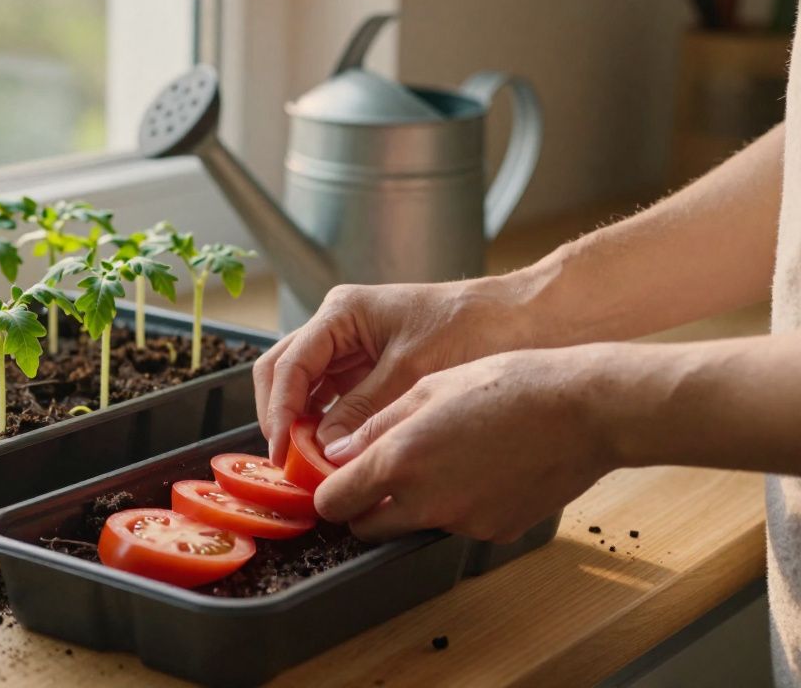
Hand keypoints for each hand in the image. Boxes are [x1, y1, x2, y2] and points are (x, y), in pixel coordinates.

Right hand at [254, 277, 532, 464]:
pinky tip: (330, 454)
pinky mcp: (367, 368)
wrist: (523, 320)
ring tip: (305, 464)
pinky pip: (331, 398)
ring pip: (302, 386)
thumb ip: (364, 411)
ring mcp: (350, 347)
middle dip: (278, 415)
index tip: (282, 450)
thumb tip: (325, 452)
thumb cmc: (473, 329)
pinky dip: (325, 425)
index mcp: (342, 313)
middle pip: (282, 371)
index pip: (289, 364)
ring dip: (298, 423)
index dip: (279, 410)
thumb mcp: (413, 373)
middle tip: (285, 461)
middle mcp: (338, 326)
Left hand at [314, 346, 618, 542]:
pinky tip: (481, 469)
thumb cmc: (509, 384)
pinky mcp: (496, 532)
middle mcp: (427, 502)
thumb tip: (337, 451)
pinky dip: (458, 506)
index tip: (334, 479)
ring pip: (414, 525)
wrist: (585, 409)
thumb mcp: (428, 388)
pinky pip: (458, 525)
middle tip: (379, 474)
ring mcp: (464, 523)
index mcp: (400, 461)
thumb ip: (375, 425)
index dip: (330, 493)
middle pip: (367, 527)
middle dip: (364, 506)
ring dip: (412, 504)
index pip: (335, 503)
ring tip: (443, 458)